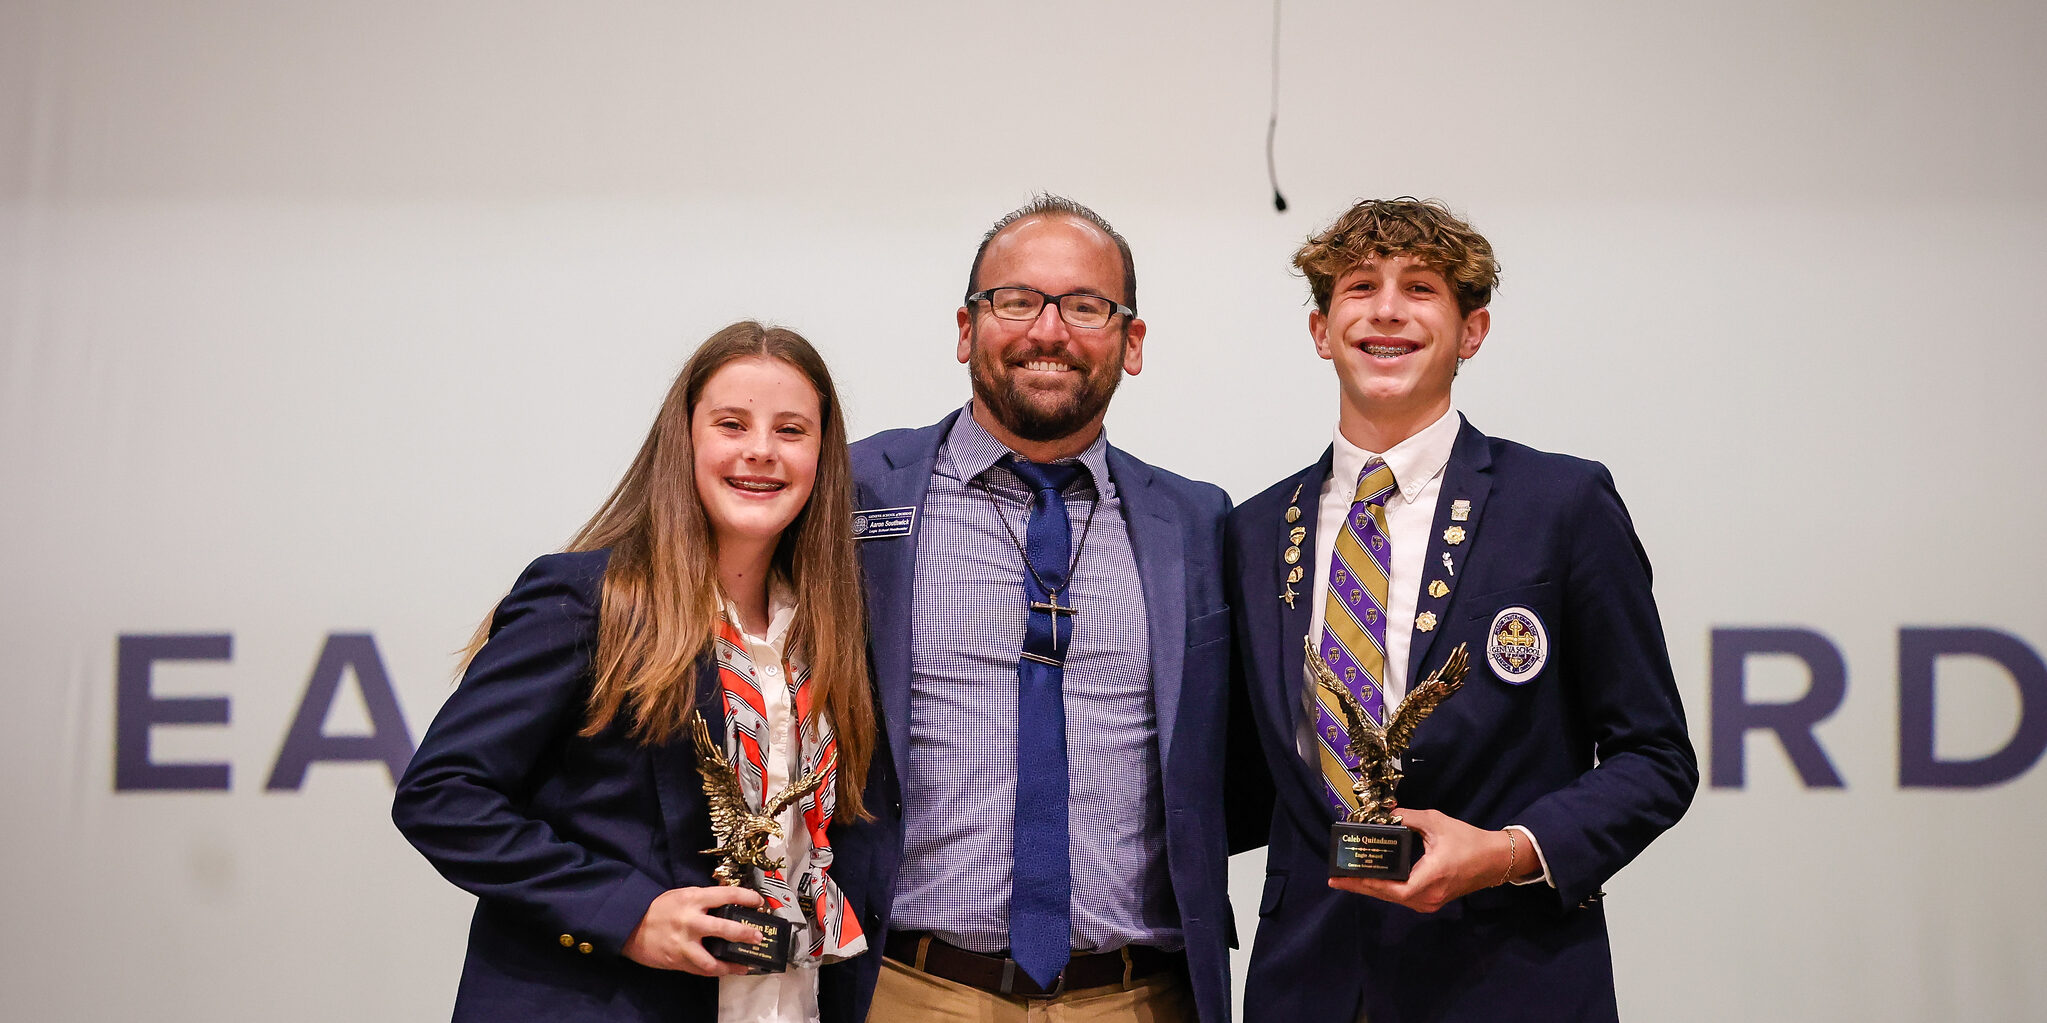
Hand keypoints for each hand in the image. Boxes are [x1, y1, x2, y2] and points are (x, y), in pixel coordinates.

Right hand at [621, 886, 767, 974]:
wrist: (629, 926)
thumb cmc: (658, 909)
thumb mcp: (681, 895)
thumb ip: (703, 900)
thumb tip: (729, 903)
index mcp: (693, 899)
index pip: (726, 894)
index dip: (747, 897)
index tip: (759, 902)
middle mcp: (690, 921)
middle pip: (724, 928)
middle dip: (744, 933)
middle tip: (757, 936)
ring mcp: (683, 943)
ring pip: (712, 959)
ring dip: (732, 964)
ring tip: (745, 965)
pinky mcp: (677, 960)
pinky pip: (701, 969)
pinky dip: (716, 971)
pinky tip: (727, 970)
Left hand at [1328, 808, 1511, 913]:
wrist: (1495, 860)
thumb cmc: (1468, 840)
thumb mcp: (1436, 823)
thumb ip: (1408, 817)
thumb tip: (1386, 810)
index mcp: (1430, 879)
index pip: (1393, 888)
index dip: (1367, 883)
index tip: (1344, 877)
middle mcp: (1428, 897)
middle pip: (1388, 896)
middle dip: (1360, 886)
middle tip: (1335, 878)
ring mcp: (1430, 902)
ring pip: (1394, 898)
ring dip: (1371, 888)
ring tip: (1347, 878)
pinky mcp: (1432, 900)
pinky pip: (1402, 897)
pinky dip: (1385, 889)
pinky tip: (1371, 879)